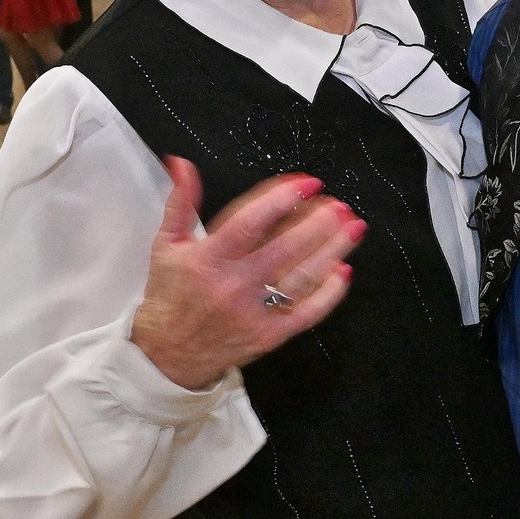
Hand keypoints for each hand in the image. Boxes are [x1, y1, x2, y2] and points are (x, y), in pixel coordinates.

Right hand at [130, 158, 362, 390]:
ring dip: (331, 251)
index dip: (280, 200)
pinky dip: (329, 293)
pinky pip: (307, 313)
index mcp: (209, 259)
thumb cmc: (171, 294)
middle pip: (285, 249)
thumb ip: (180, 202)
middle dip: (317, 224)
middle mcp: (234, 285)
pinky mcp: (270, 335)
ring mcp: (255, 313)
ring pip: (301, 278)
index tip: (307, 183)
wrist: (168, 355)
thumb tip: (181, 163)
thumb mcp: (167, 245)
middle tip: (340, 205)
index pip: (249, 224)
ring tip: (352, 228)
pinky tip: (343, 270)